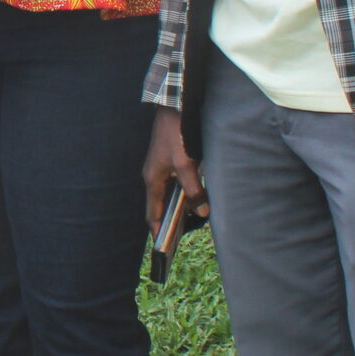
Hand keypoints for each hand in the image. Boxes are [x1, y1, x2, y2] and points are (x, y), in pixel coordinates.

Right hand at [142, 110, 205, 233]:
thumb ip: (194, 190)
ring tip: (193, 221)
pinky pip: (175, 184)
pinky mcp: (169, 161)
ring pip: (169, 195)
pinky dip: (184, 194)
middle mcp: (154, 176)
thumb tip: (202, 213)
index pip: (152, 214)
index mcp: (152, 180)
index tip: (164, 248)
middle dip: (170, 222)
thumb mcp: (186, 164)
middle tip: (182, 238)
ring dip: (179, 207)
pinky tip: (197, 197)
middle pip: (161, 206)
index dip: (157, 232)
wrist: (173, 107)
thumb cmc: (176, 135)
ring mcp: (161, 169)